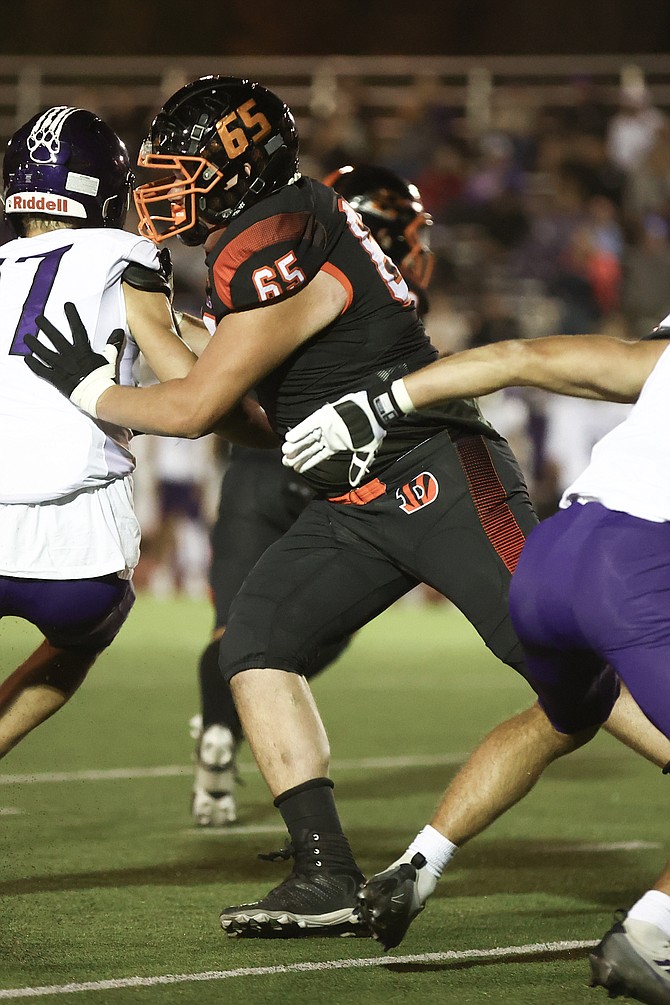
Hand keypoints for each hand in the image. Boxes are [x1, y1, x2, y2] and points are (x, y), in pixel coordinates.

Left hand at [24, 302, 123, 416]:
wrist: (98, 395)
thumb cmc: (104, 378)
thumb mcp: (110, 359)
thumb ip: (113, 344)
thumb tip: (119, 331)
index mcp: (83, 351)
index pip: (77, 329)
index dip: (72, 316)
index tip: (67, 305)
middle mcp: (70, 356)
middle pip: (55, 338)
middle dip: (46, 327)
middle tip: (38, 318)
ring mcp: (61, 367)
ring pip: (44, 353)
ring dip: (34, 344)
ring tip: (27, 337)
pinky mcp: (56, 379)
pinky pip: (42, 370)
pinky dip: (33, 364)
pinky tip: (27, 358)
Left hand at [282, 390, 386, 487]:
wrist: (375, 412)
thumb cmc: (372, 431)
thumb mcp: (365, 452)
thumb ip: (357, 467)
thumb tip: (354, 482)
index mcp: (335, 444)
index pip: (318, 456)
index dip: (307, 462)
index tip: (297, 469)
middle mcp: (328, 436)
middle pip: (309, 448)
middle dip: (298, 456)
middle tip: (285, 463)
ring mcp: (325, 426)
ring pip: (306, 438)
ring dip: (296, 445)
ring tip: (284, 452)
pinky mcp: (323, 416)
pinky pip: (308, 425)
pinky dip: (299, 431)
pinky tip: (289, 438)